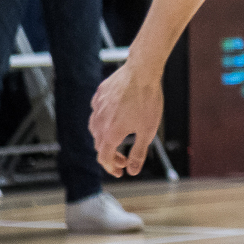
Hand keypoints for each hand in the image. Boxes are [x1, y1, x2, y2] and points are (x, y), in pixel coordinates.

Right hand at [90, 62, 162, 177]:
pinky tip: (114, 117)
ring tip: (118, 139)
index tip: (121, 172)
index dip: (111, 168)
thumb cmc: (147, 100)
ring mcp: (97, 107)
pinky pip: (97, 111)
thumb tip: (133, 171)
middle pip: (99, 145)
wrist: (142, 71)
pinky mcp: (99, 94)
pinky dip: (103, 119)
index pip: (104, 158)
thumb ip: (139, 153)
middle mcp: (98, 122)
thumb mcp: (148, 131)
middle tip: (124, 159)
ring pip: (95, 128)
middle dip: (111, 155)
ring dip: (105, 138)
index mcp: (110, 134)